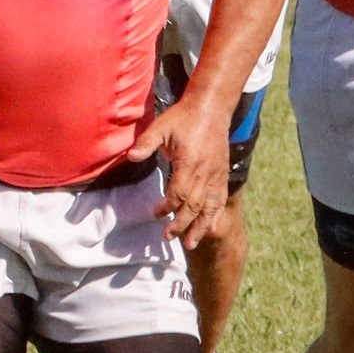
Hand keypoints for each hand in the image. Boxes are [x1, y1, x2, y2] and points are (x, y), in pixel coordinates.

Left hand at [129, 89, 232, 249]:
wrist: (212, 108)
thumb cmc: (183, 117)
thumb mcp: (161, 126)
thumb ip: (146, 143)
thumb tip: (131, 157)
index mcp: (189, 162)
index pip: (178, 192)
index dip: (167, 206)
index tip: (155, 213)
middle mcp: (205, 172)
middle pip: (193, 205)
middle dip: (180, 224)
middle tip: (167, 237)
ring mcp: (216, 174)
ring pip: (209, 207)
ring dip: (199, 227)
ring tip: (190, 243)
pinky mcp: (222, 173)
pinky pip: (220, 199)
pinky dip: (216, 215)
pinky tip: (211, 228)